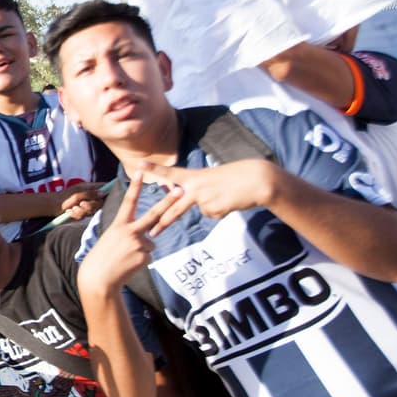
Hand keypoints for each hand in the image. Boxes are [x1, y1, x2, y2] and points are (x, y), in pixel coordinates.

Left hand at [59, 182, 105, 220]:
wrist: (51, 207)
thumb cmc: (63, 197)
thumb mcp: (77, 194)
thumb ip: (90, 194)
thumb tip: (103, 193)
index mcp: (90, 187)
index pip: (104, 187)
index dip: (109, 190)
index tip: (109, 195)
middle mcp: (90, 196)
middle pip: (101, 202)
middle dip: (91, 206)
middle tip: (81, 204)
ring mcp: (86, 205)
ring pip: (92, 211)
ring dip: (82, 211)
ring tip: (72, 208)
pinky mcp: (82, 213)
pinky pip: (84, 216)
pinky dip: (76, 214)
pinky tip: (69, 212)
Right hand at [78, 172, 182, 294]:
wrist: (99, 279)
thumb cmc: (102, 258)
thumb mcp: (111, 239)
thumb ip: (129, 233)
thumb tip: (148, 239)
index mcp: (119, 225)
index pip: (128, 202)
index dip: (135, 186)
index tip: (140, 172)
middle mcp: (130, 231)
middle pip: (153, 214)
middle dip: (168, 201)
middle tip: (180, 190)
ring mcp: (138, 244)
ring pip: (149, 243)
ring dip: (140, 251)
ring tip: (125, 258)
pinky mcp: (144, 257)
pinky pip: (148, 256)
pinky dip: (140, 261)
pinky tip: (129, 265)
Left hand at [137, 159, 276, 234]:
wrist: (257, 180)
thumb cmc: (237, 176)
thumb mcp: (213, 178)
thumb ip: (199, 188)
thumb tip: (197, 205)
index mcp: (194, 176)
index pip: (171, 172)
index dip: (154, 168)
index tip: (139, 164)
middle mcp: (195, 187)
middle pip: (175, 207)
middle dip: (163, 222)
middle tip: (152, 232)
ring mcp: (204, 199)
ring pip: (202, 210)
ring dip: (214, 206)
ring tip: (228, 195)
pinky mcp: (214, 209)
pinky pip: (214, 214)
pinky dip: (223, 210)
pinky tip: (232, 201)